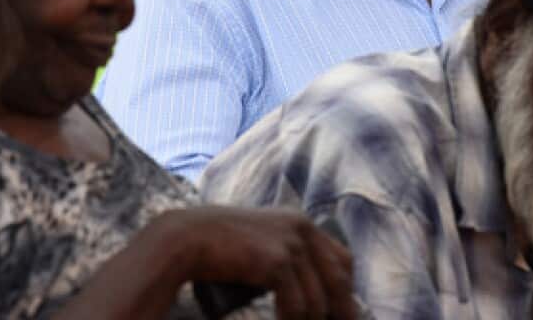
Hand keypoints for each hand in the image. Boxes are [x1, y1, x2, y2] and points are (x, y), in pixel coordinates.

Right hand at [161, 206, 356, 319]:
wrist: (185, 238)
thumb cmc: (218, 248)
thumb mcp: (260, 245)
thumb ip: (285, 259)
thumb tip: (309, 297)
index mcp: (300, 222)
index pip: (342, 259)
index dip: (347, 290)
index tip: (344, 313)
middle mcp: (302, 228)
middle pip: (338, 280)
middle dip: (341, 312)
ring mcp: (291, 244)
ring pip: (317, 300)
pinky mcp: (277, 262)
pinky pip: (297, 307)